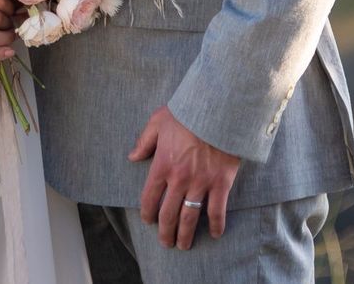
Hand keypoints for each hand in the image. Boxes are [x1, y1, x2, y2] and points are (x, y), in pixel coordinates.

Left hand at [131, 105, 240, 248]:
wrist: (219, 108)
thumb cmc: (189, 111)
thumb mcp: (159, 121)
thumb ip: (144, 141)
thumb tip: (132, 156)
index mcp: (162, 164)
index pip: (149, 198)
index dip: (147, 214)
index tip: (148, 222)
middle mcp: (179, 178)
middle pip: (168, 214)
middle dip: (165, 232)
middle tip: (166, 243)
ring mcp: (200, 183)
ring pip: (189, 218)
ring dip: (185, 235)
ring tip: (183, 245)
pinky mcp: (221, 183)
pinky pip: (217, 211)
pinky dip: (216, 225)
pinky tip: (214, 234)